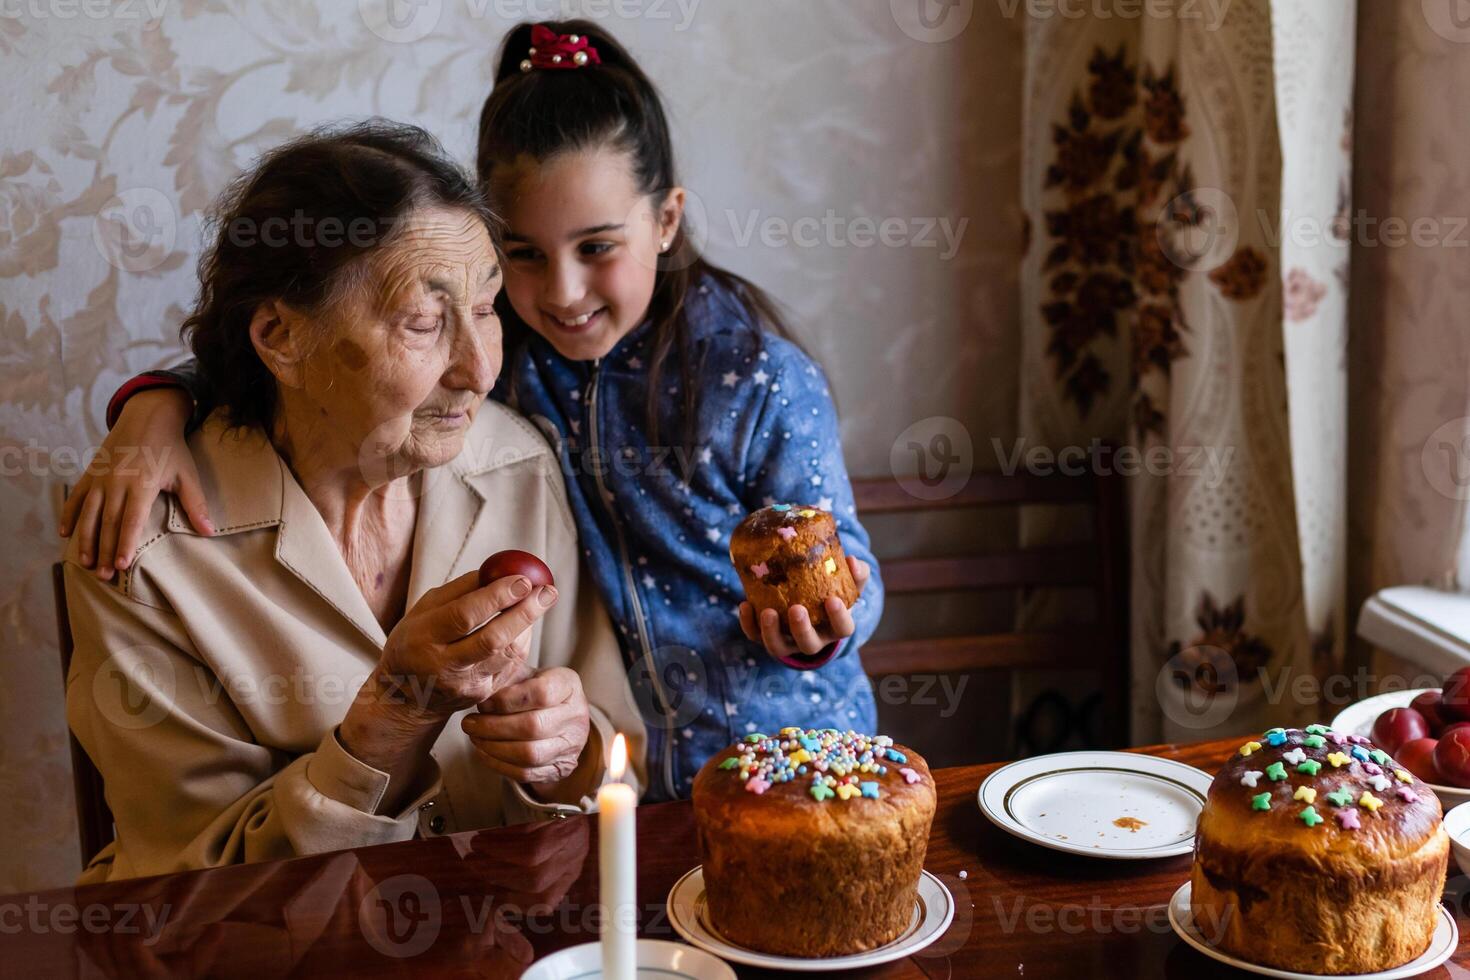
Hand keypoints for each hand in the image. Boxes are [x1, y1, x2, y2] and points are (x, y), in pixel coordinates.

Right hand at [59, 387, 210, 579]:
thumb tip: (209, 532)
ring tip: (86, 563)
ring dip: (86, 540)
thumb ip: (196, 504)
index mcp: (142, 484)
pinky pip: (76, 498)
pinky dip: (69, 516)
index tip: (122, 565)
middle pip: (109, 523)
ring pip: (89, 514)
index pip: (132, 520)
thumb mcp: (187, 475)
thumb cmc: (171, 449)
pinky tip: (65, 535)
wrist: (147, 417)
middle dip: (105, 551)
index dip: (126, 543)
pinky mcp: (90, 473)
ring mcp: (100, 478)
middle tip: (104, 575)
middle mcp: (117, 483)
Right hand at [365, 569, 558, 721]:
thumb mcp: (424, 610)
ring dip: (528, 625)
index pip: (464, 615)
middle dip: (524, 613)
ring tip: (539, 601)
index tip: (523, 579)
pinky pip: (510, 666)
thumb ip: (459, 590)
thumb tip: (498, 569)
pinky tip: (524, 625)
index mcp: (424, 638)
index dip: (497, 596)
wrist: (406, 695)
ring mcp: (464, 685)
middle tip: (548, 591)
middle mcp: (443, 666)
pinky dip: (521, 642)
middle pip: (492, 640)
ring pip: (507, 655)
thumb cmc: (416, 640)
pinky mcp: (481, 696)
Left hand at [462, 667, 590, 787]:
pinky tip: (483, 752)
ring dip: (494, 748)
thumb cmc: (536, 690)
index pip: (541, 693)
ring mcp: (571, 745)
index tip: (483, 703)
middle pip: (533, 726)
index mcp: (569, 686)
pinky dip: (499, 764)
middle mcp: (576, 716)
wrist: (562, 716)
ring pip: (529, 754)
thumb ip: (507, 677)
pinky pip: (526, 773)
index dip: (507, 700)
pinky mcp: (561, 768)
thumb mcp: (527, 675)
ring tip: (475, 737)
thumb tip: (481, 688)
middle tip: (469, 723)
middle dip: (494, 727)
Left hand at [738, 556, 869, 658]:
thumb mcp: (846, 584)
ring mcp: (788, 642)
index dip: (839, 618)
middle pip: (808, 644)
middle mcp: (813, 639)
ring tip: (767, 611)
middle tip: (796, 609)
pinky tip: (745, 605)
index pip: (843, 629)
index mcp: (834, 627)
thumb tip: (851, 559)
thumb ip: (855, 573)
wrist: (810, 605)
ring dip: (771, 632)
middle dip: (801, 629)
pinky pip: (755, 637)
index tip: (833, 600)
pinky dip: (748, 624)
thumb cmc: (830, 593)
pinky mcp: (768, 638)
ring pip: (779, 647)